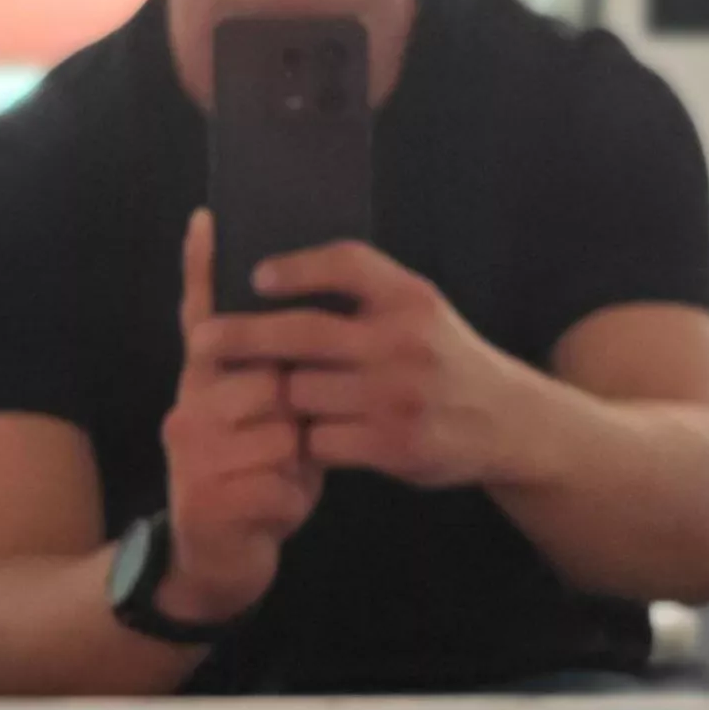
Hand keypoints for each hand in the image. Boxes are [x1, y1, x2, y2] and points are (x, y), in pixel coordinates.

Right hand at [158, 209, 322, 625]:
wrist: (217, 564)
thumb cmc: (255, 480)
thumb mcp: (263, 424)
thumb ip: (270, 374)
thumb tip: (296, 315)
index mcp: (202, 383)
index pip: (204, 317)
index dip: (204, 268)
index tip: (207, 217)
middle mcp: (187, 409)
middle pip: (272, 381)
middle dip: (301, 416)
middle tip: (292, 444)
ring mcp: (191, 456)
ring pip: (283, 434)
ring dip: (299, 463)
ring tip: (282, 478)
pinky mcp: (207, 501)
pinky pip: (282, 484)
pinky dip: (293, 502)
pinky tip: (274, 512)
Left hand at [199, 242, 518, 489]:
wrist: (507, 422)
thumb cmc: (445, 358)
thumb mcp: (421, 309)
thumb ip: (367, 293)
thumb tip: (278, 277)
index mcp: (410, 298)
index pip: (345, 263)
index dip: (296, 267)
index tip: (255, 276)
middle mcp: (403, 342)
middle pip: (303, 332)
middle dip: (243, 336)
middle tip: (201, 340)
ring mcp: (397, 396)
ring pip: (303, 392)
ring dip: (283, 397)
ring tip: (273, 397)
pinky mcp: (392, 446)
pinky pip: (320, 440)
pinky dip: (308, 439)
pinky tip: (309, 436)